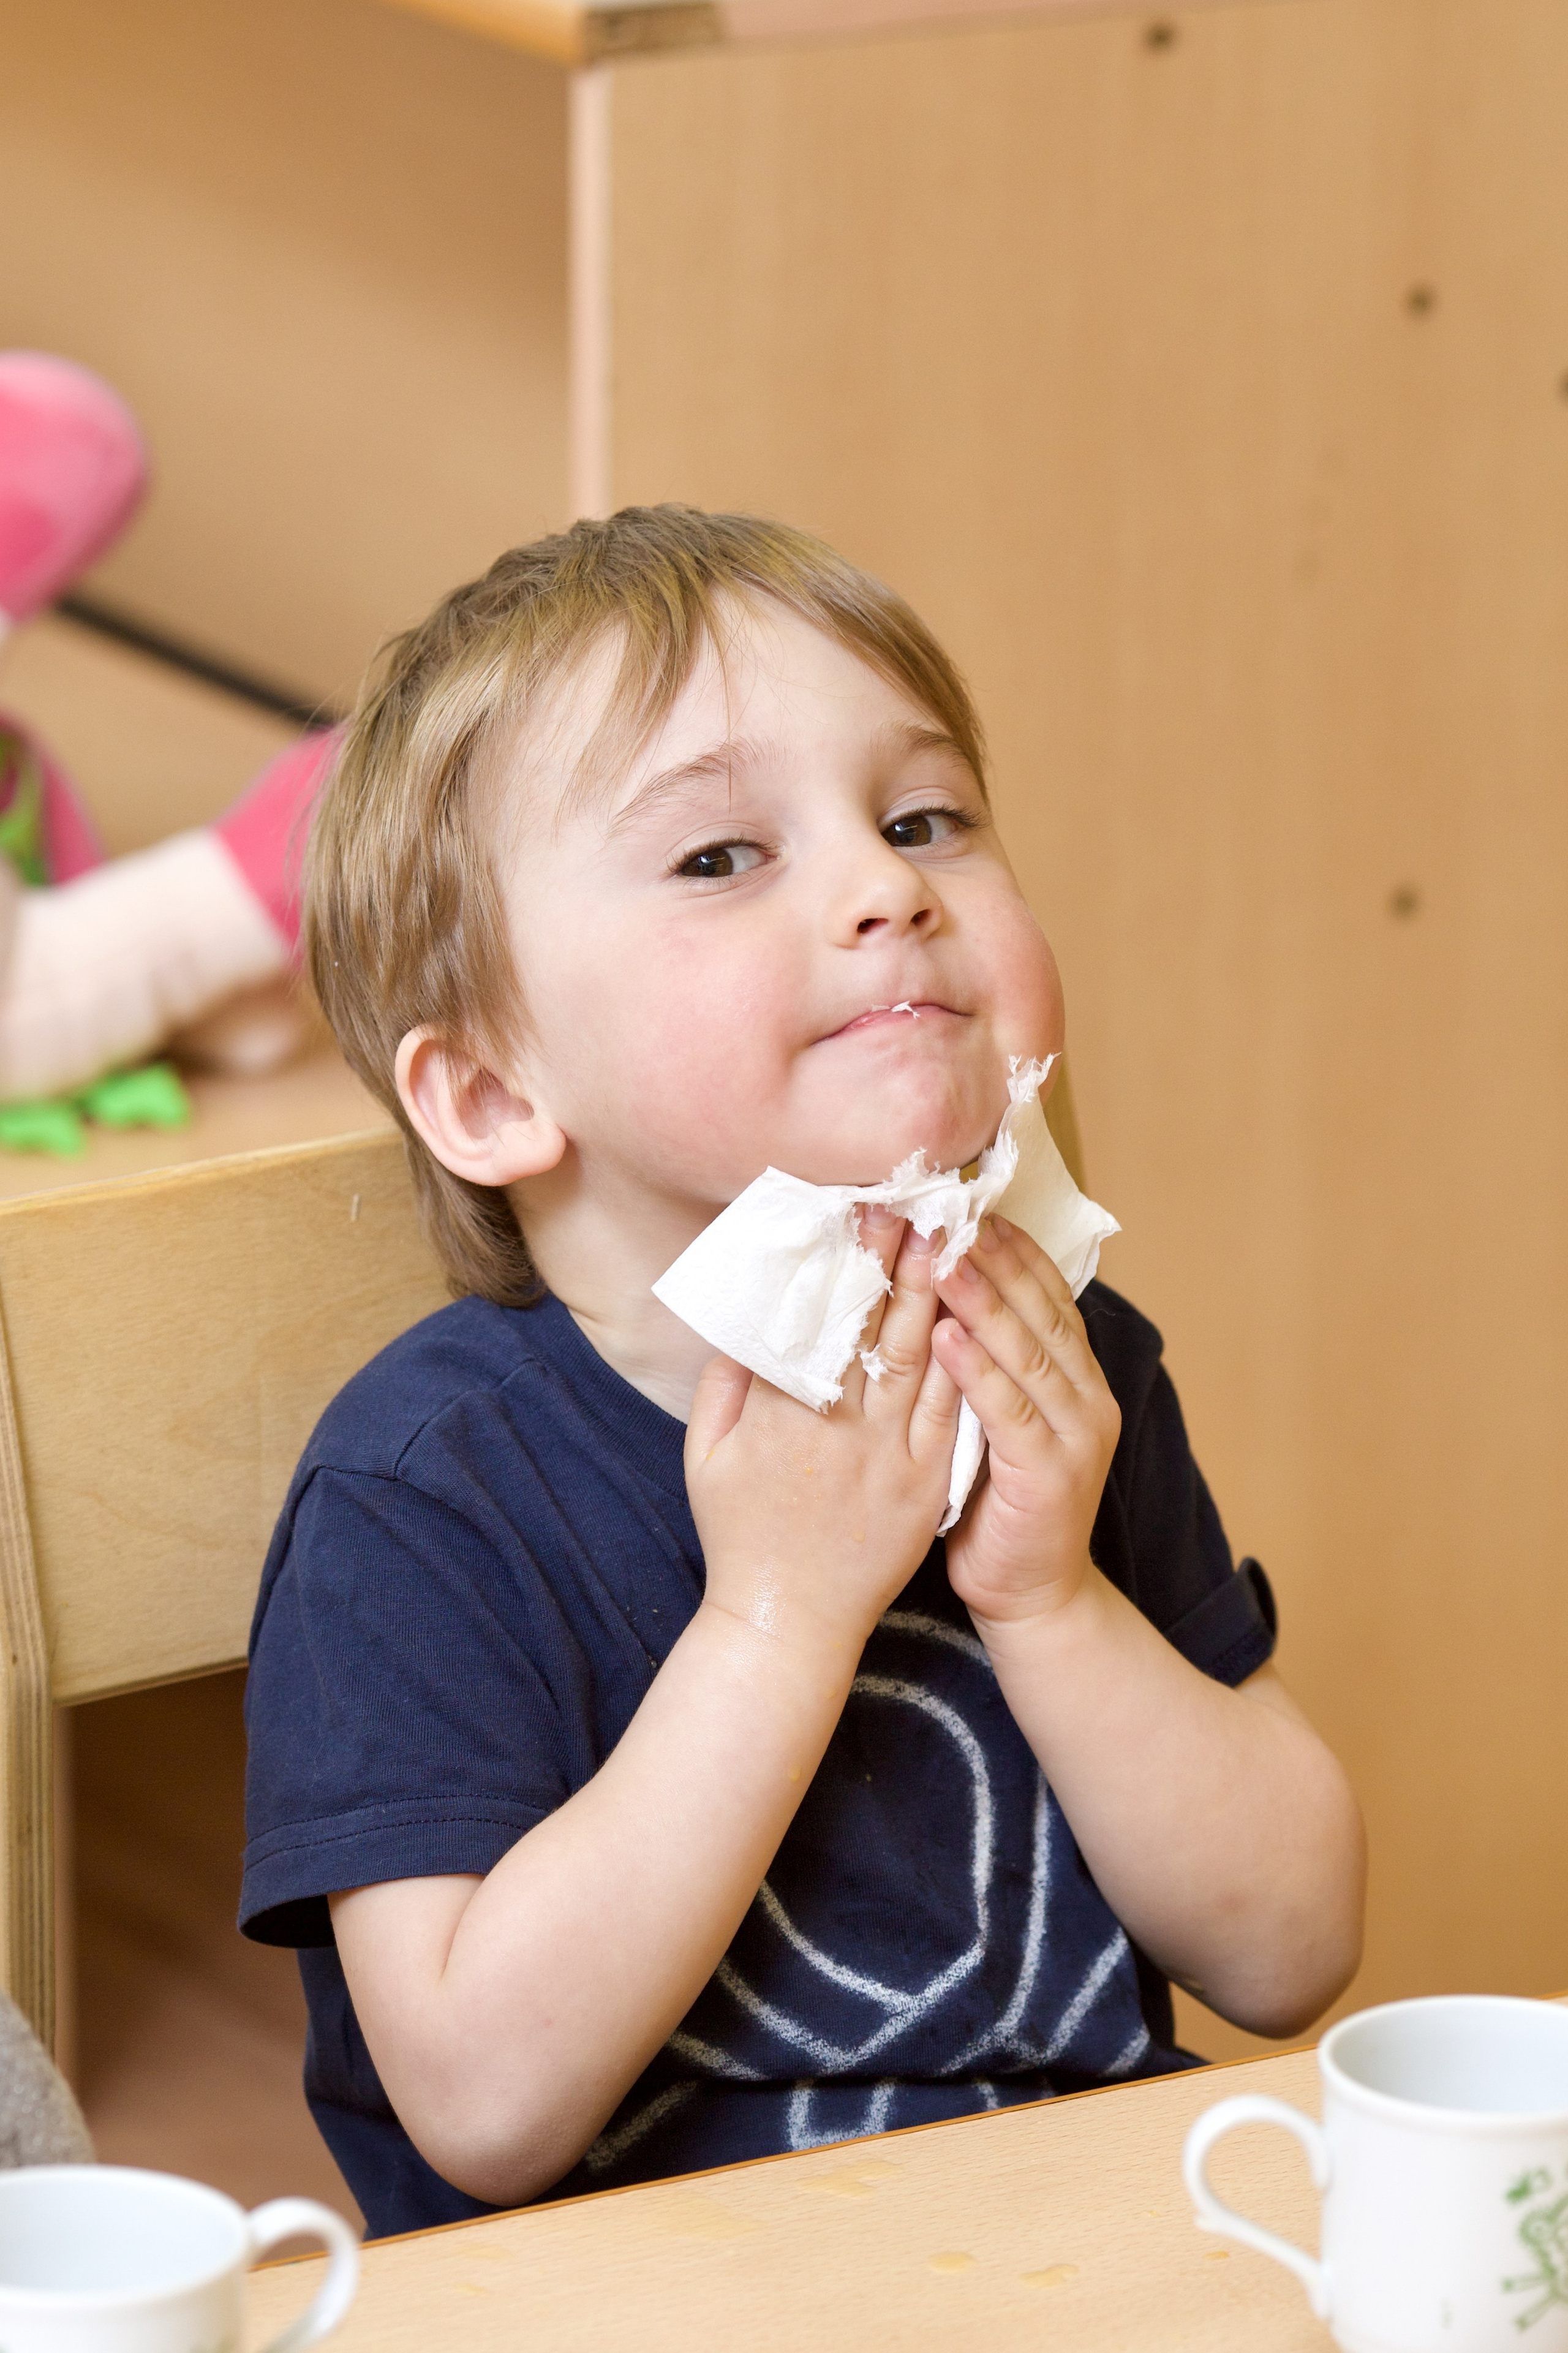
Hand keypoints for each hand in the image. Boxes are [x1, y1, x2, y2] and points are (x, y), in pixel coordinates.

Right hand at [685, 1211, 960, 1657]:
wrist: (787, 1621)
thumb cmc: (739, 1534)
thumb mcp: (705, 1454)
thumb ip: (723, 1384)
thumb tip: (743, 1320)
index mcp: (781, 1409)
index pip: (816, 1314)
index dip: (842, 1260)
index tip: (858, 1211)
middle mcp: (837, 1423)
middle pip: (873, 1324)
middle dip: (897, 1259)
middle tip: (916, 1203)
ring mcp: (887, 1454)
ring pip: (917, 1358)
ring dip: (935, 1295)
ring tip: (949, 1241)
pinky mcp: (925, 1484)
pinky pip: (950, 1414)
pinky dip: (963, 1363)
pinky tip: (976, 1320)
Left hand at [931, 1217, 1120, 1626]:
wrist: (1030, 1597)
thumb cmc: (999, 1503)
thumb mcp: (999, 1420)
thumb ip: (991, 1365)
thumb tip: (943, 1294)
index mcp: (1078, 1380)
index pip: (1049, 1298)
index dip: (1013, 1252)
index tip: (969, 1207)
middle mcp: (1089, 1399)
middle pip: (1041, 1312)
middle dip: (994, 1261)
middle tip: (948, 1214)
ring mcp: (1076, 1437)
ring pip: (1026, 1352)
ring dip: (982, 1301)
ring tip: (940, 1257)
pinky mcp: (1050, 1474)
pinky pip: (1008, 1409)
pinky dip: (975, 1369)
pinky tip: (943, 1335)